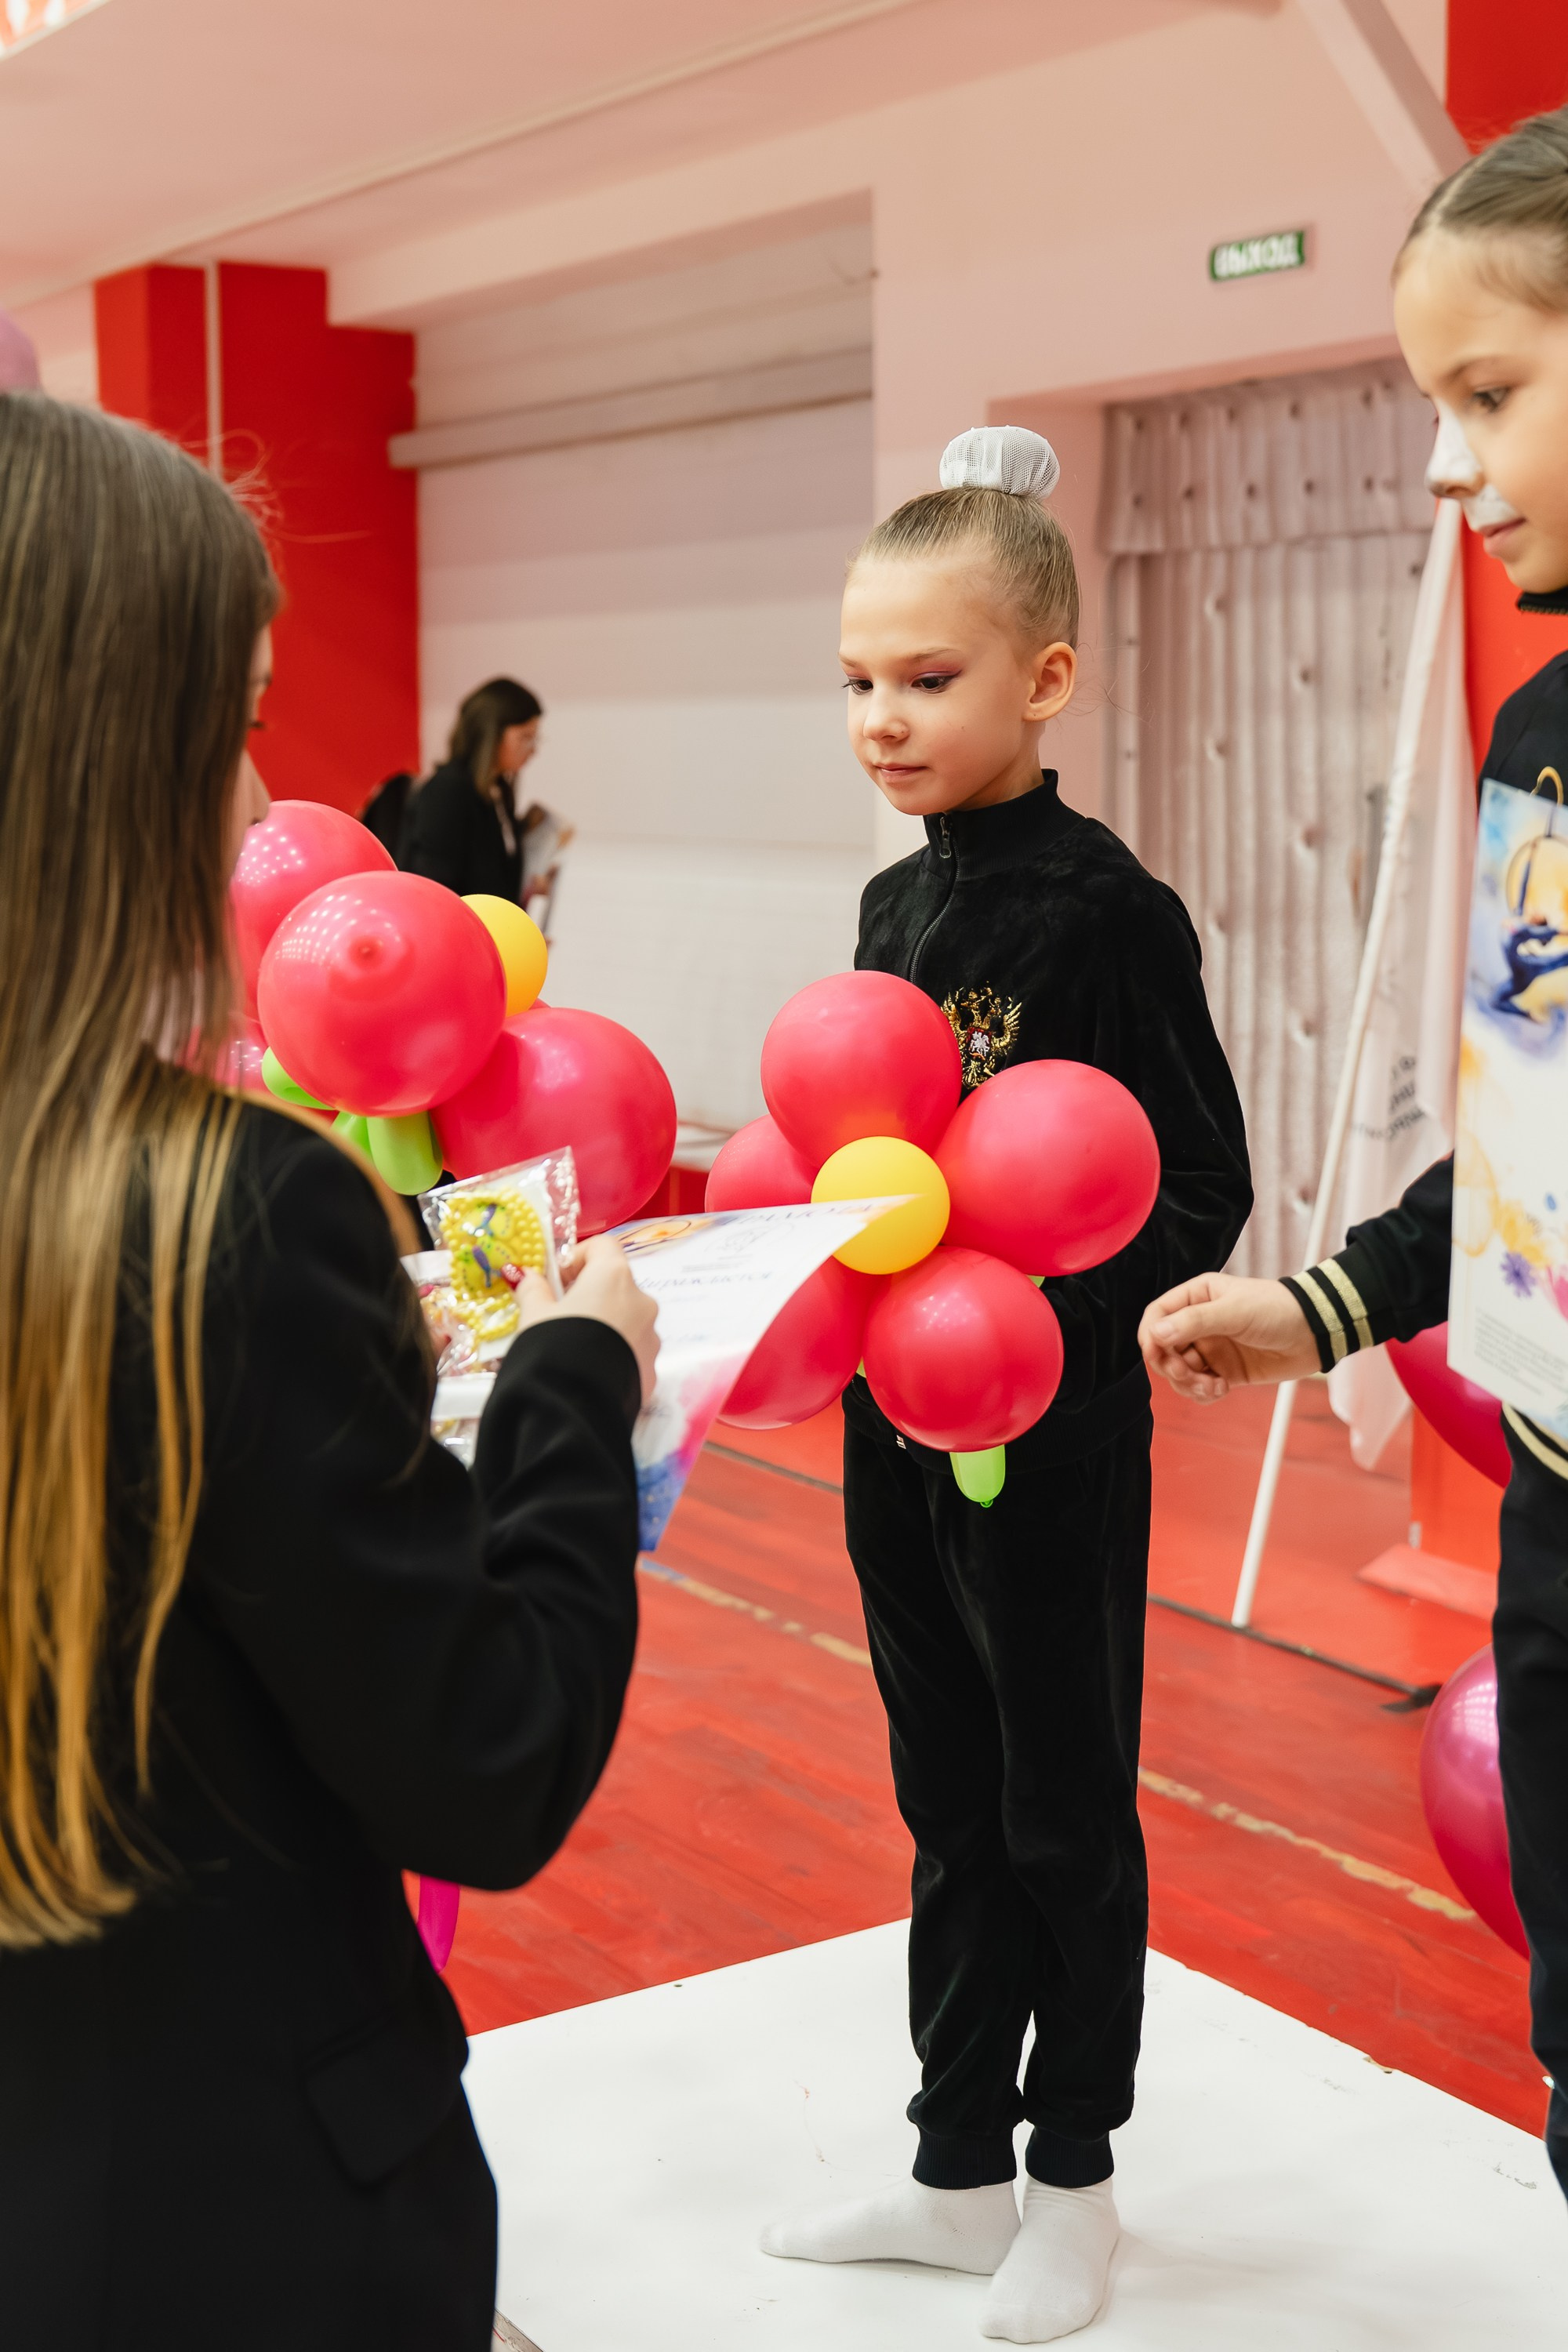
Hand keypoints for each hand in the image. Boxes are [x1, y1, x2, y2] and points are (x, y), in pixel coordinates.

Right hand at [514, 1235, 659, 1405]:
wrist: (574, 1407)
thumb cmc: (553, 1347)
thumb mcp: (534, 1315)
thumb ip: (532, 1289)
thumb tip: (525, 1275)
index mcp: (614, 1277)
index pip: (603, 1246)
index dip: (577, 1256)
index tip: (556, 1279)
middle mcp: (641, 1302)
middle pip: (616, 1284)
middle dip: (589, 1294)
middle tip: (559, 1314)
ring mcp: (651, 1338)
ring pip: (626, 1320)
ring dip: (604, 1324)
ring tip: (572, 1347)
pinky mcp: (651, 1370)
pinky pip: (631, 1351)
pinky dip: (613, 1353)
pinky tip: (588, 1370)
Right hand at [1137, 1272, 1318, 1401]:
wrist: (1315, 1333)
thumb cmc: (1278, 1310)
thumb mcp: (1234, 1311)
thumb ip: (1194, 1322)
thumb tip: (1156, 1334)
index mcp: (1196, 1298)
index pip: (1157, 1316)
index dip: (1150, 1337)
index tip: (1157, 1354)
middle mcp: (1198, 1324)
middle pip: (1163, 1350)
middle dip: (1172, 1366)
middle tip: (1190, 1374)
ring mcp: (1211, 1349)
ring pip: (1179, 1373)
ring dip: (1189, 1385)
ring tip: (1214, 1386)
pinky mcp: (1224, 1371)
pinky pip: (1199, 1388)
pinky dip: (1204, 1393)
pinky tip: (1223, 1389)